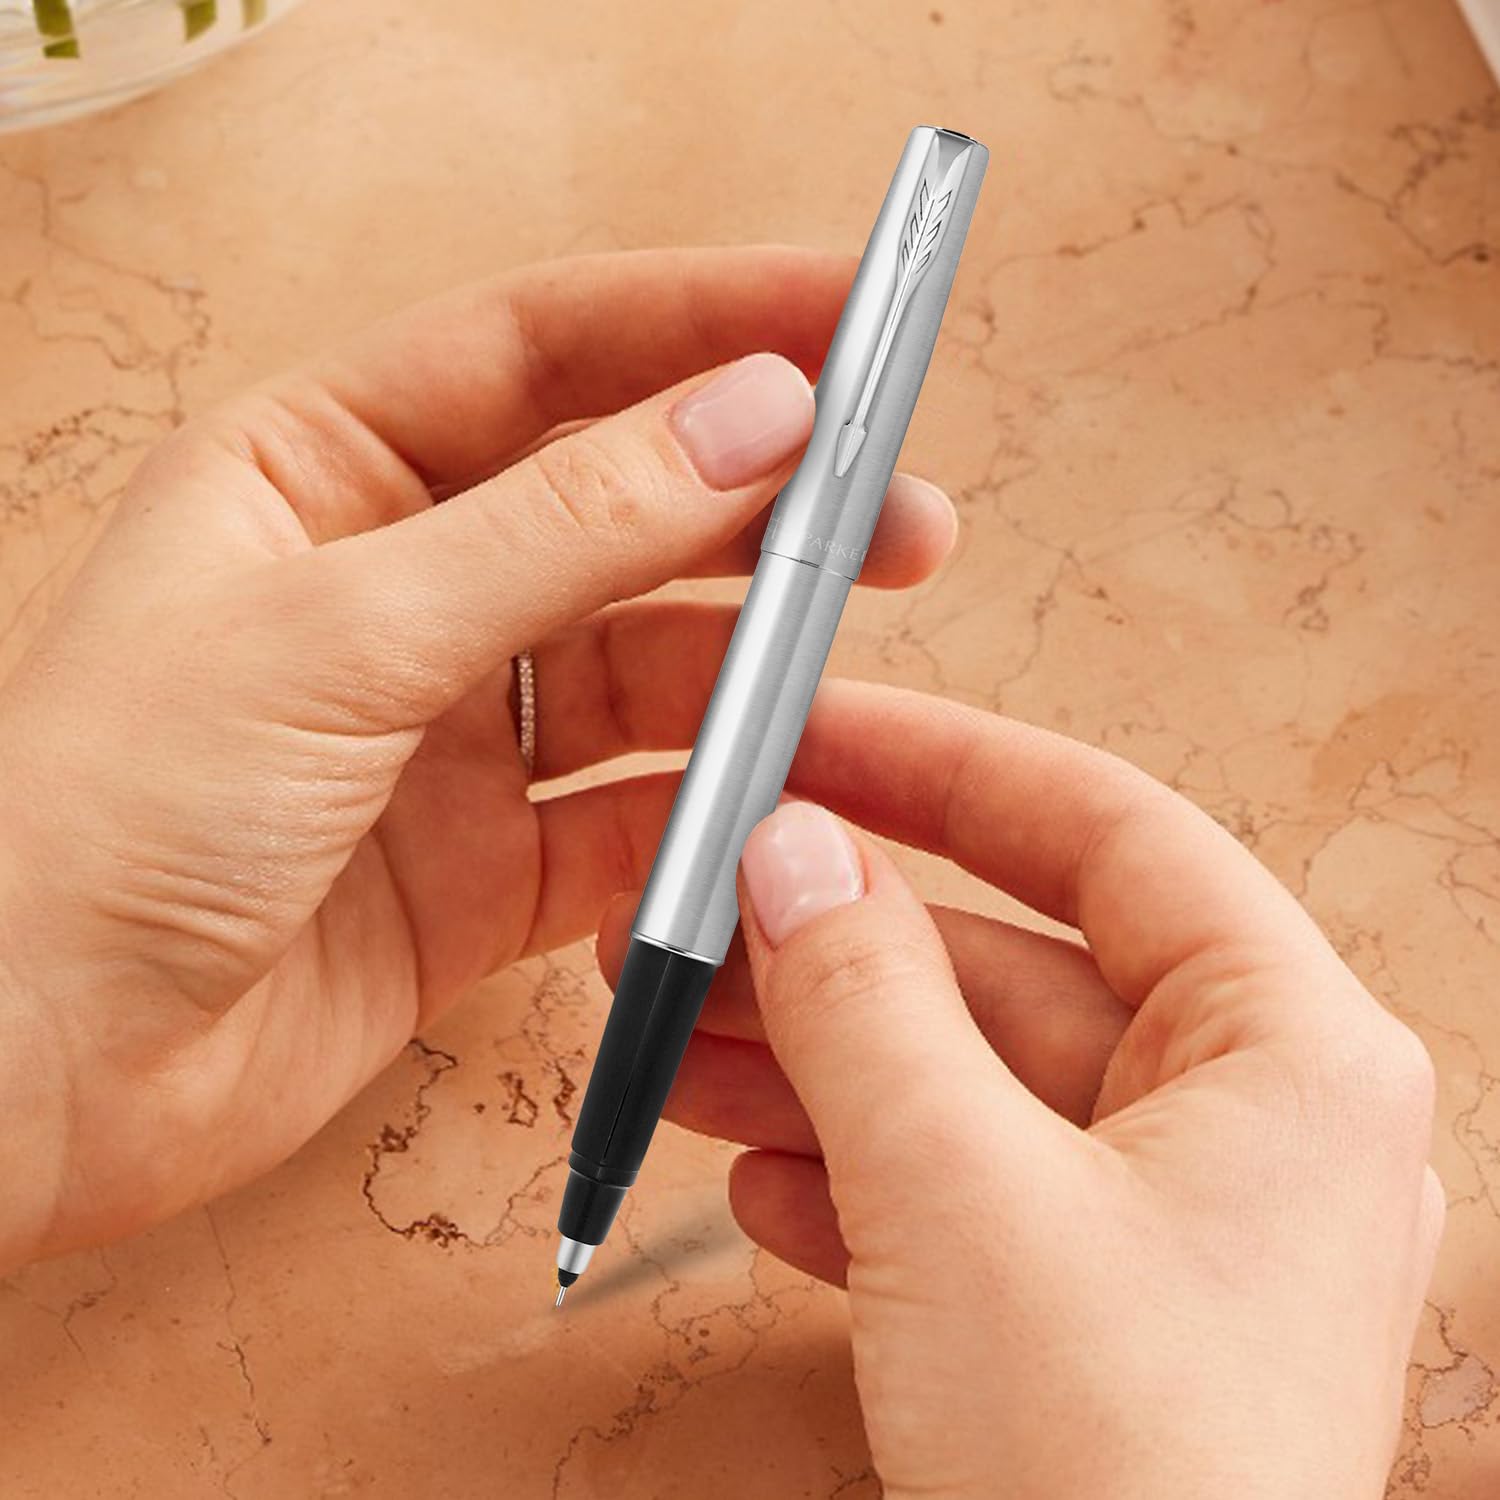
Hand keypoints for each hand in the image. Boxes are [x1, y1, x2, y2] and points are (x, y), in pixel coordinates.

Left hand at [0, 248, 959, 1271]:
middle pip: (623, 512)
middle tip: (898, 514)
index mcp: (326, 471)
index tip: (844, 312)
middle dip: (762, 507)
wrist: (26, 1070)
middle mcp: (401, 588)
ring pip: (645, 675)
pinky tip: (759, 820)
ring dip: (747, 678)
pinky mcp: (486, 865)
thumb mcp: (343, 630)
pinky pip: (628, 822)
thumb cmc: (102, 815)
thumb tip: (748, 417)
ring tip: (847, 686)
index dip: (702, 321)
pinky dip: (699, 825)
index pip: (547, 352)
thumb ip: (564, 527)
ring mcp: (452, 733)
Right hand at [600, 681, 1443, 1498]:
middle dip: (844, 943)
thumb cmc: (1115, 1484)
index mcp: (1289, 1050)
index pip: (1104, 832)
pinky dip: (861, 1170)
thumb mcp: (960, 1192)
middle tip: (705, 906)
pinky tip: (761, 1176)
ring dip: (823, 1058)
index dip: (948, 768)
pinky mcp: (1104, 1307)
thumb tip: (789, 850)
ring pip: (972, 1082)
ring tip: (684, 1039)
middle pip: (1014, 965)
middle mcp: (1253, 1119)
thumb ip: (864, 996)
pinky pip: (968, 1186)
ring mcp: (1178, 1220)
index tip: (820, 734)